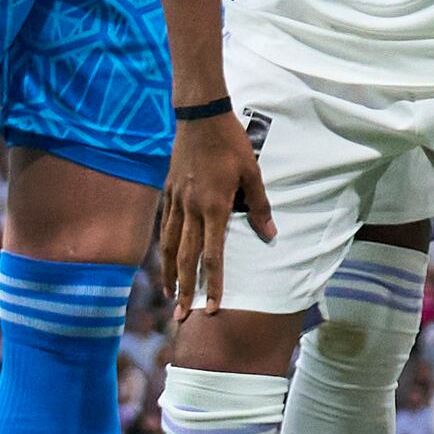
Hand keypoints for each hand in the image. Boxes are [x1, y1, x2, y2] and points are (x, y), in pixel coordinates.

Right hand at [153, 112, 271, 309]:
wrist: (200, 117)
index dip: (214, 285)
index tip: (213, 308)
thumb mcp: (252, 173)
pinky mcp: (168, 192)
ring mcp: (176, 201)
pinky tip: (164, 259)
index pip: (213, 256)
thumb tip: (270, 235)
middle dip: (184, 290)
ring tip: (168, 295)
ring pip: (169, 246)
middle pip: (186, 259)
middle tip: (181, 316)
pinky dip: (163, 247)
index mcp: (215, 207)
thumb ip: (259, 206)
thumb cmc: (231, 144)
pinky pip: (164, 226)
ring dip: (169, 273)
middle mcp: (191, 210)